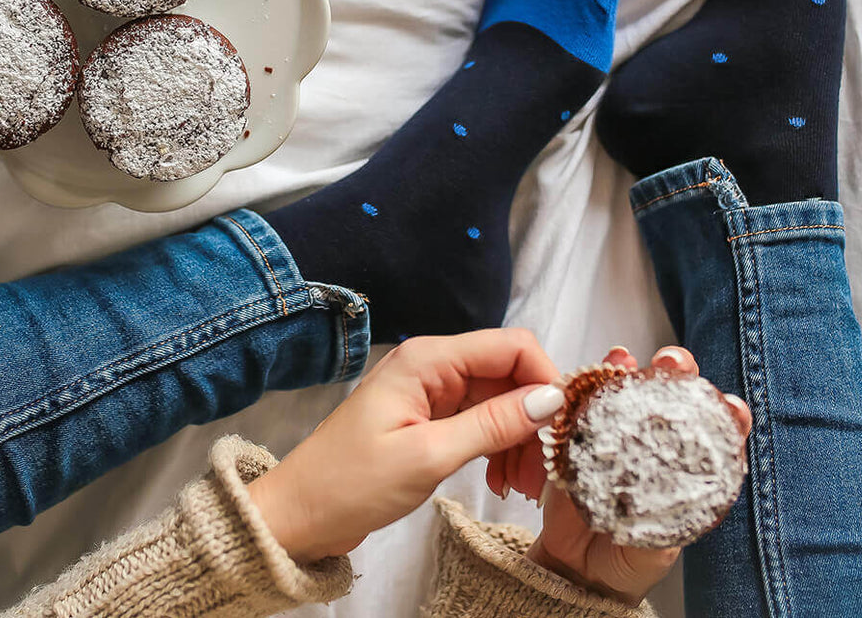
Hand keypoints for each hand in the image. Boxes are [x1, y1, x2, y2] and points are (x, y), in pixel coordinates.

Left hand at [247, 328, 563, 562]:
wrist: (299, 515)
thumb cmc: (349, 483)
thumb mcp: (428, 456)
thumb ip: (491, 425)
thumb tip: (548, 398)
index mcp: (428, 359)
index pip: (511, 346)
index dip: (545, 379)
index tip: (562, 426)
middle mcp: (432, 367)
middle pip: (510, 376)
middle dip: (533, 421)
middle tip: (542, 475)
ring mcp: (431, 394)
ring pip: (500, 403)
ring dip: (518, 442)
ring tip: (520, 488)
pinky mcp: (429, 421)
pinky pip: (481, 424)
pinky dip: (497, 450)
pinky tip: (500, 482)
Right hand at [520, 346, 751, 605]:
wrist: (573, 575)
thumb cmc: (625, 564)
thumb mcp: (657, 551)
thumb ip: (667, 526)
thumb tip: (678, 500)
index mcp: (684, 472)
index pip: (712, 437)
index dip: (726, 418)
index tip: (732, 407)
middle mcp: (653, 447)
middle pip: (671, 400)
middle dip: (679, 375)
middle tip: (675, 365)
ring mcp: (615, 439)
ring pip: (629, 392)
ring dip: (635, 369)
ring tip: (634, 359)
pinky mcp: (576, 438)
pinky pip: (585, 403)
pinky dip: (593, 380)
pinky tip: (603, 366)